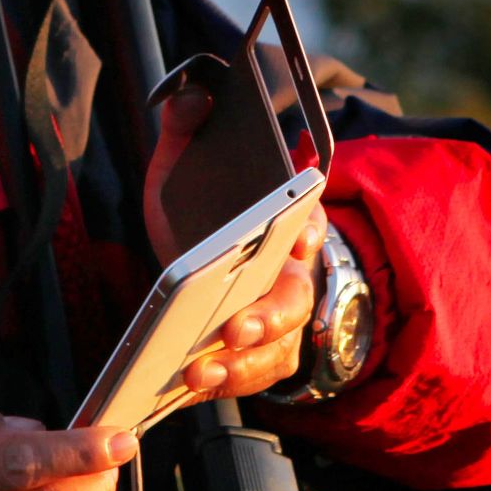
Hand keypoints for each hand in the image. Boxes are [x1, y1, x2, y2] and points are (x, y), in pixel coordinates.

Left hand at [143, 85, 323, 401]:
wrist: (204, 261)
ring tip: (198, 370)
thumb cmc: (201, 212)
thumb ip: (186, 129)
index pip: (309, 222)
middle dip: (266, 316)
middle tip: (233, 328)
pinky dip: (218, 388)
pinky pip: (248, 381)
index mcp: (286, 225)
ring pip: (276, 351)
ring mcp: (283, 326)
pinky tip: (181, 390)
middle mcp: (294, 277)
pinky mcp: (260, 361)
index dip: (307, 230)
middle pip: (295, 300)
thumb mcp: (185, 166)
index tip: (298, 235)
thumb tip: (191, 99)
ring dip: (241, 366)